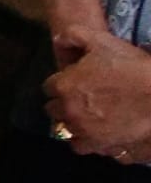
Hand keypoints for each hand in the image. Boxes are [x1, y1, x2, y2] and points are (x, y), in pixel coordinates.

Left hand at [44, 26, 150, 161]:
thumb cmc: (133, 66)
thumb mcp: (102, 41)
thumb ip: (74, 36)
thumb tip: (57, 39)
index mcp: (65, 86)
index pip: (49, 87)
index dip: (63, 82)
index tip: (76, 80)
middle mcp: (69, 112)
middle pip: (54, 110)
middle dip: (64, 103)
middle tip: (83, 98)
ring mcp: (84, 132)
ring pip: (67, 130)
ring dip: (74, 123)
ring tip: (91, 117)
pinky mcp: (101, 146)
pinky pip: (84, 147)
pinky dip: (89, 141)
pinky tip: (100, 132)